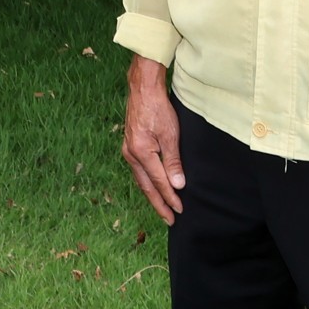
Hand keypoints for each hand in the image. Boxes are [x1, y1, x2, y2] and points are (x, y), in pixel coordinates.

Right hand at [121, 56, 184, 225]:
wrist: (143, 89)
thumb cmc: (158, 108)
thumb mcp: (171, 134)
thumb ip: (173, 161)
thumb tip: (177, 185)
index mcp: (141, 152)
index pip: (160, 182)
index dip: (170, 198)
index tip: (180, 210)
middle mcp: (131, 155)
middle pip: (147, 186)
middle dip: (159, 204)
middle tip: (170, 220)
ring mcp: (128, 151)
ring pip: (142, 180)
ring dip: (153, 195)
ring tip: (163, 208)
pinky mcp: (130, 146)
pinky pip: (139, 171)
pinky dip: (148, 183)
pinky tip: (154, 187)